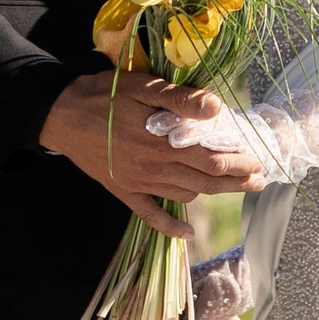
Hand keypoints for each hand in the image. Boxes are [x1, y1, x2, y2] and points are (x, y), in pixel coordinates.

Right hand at [39, 70, 268, 236]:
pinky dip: (171, 227)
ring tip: (234, 188)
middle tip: (259, 179)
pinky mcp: (123, 191)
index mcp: (163, 142)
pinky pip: (151, 215)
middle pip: (205, 180)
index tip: (258, 161)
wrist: (59, 114)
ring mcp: (139, 183)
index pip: (212, 159)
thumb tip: (217, 108)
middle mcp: (154, 167)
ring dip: (213, 194)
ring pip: (185, 196)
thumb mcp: (142, 87)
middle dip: (236, 181)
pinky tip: (187, 233)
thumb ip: (180, 99)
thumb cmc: (103, 95)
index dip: (239, 162)